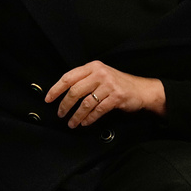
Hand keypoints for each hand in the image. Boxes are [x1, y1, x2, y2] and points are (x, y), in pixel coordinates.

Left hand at [44, 61, 164, 128]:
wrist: (141, 89)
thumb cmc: (118, 83)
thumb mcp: (101, 75)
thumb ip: (85, 80)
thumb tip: (63, 92)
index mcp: (92, 67)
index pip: (69, 77)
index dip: (56, 89)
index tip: (48, 99)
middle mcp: (100, 73)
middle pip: (75, 90)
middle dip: (65, 105)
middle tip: (60, 114)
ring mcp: (108, 85)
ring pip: (86, 103)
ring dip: (76, 115)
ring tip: (72, 123)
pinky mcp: (116, 97)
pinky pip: (98, 110)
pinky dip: (89, 118)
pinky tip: (85, 122)